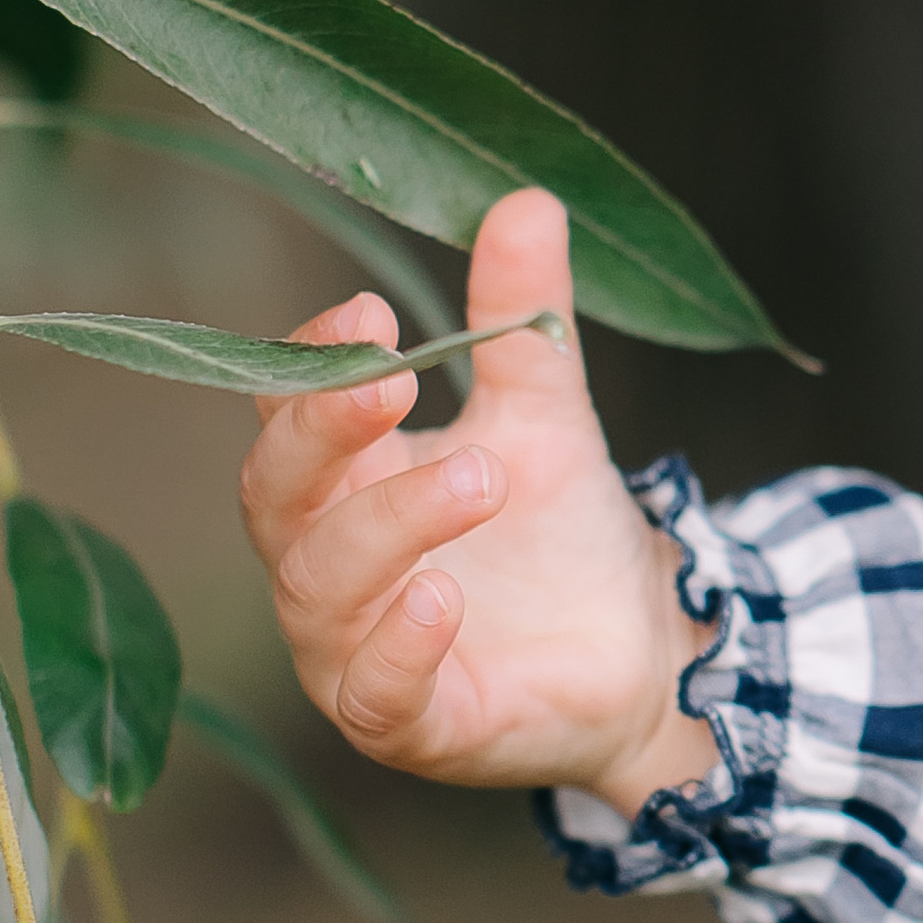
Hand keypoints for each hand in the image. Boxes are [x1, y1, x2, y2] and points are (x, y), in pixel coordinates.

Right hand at [235, 187, 712, 808]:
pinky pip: (371, 693)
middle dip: (325, 431)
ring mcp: (355, 650)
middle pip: (275, 493)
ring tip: (483, 477)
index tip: (367, 311)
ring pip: (318, 586)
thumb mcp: (548, 416)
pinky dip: (397, 645)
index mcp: (346, 479)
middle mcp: (327, 563)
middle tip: (397, 375)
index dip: (308, 363)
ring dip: (390, 524)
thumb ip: (524, 322)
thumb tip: (529, 198)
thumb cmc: (564, 537)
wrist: (647, 651)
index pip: (282, 411)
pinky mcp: (408, 724)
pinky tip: (442, 597)